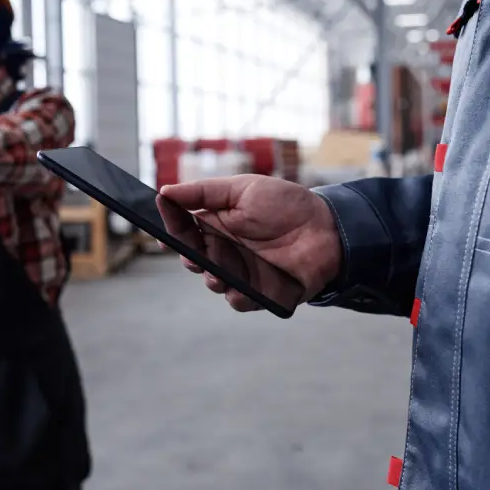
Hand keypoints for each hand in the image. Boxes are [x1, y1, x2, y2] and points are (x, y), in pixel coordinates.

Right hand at [158, 174, 342, 312]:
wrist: (328, 228)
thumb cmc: (287, 204)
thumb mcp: (243, 188)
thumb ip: (204, 192)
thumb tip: (166, 192)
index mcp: (216, 224)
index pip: (183, 228)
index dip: (170, 226)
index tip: (161, 224)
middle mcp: (224, 250)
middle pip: (192, 258)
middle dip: (187, 256)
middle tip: (191, 253)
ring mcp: (241, 272)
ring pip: (212, 281)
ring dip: (210, 276)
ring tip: (216, 271)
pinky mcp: (259, 292)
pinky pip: (238, 300)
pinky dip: (236, 296)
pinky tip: (237, 288)